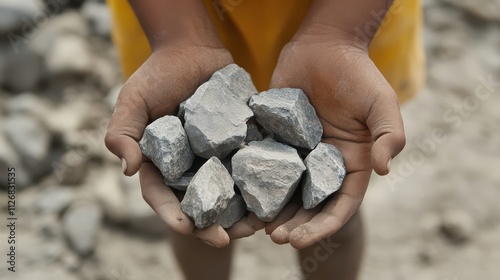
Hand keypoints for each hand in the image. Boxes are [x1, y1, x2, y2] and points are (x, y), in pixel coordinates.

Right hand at [105, 44, 263, 247]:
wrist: (193, 49)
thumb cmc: (158, 74)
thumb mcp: (132, 101)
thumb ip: (122, 133)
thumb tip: (128, 170)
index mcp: (162, 163)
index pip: (163, 196)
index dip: (174, 215)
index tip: (188, 229)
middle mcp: (190, 166)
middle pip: (200, 203)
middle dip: (212, 225)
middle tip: (227, 238)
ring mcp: (217, 157)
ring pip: (229, 193)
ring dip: (241, 214)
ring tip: (256, 227)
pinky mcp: (240, 143)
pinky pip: (251, 168)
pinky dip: (261, 185)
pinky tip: (274, 198)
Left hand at [264, 29, 405, 248]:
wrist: (323, 46)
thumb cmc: (357, 74)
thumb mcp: (381, 103)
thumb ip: (388, 135)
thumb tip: (385, 169)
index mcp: (350, 164)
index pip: (338, 205)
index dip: (322, 226)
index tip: (301, 240)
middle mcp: (322, 165)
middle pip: (308, 205)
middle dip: (293, 224)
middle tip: (275, 237)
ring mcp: (297, 154)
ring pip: (282, 191)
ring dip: (270, 212)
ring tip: (251, 228)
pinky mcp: (274, 139)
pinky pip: (262, 165)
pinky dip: (251, 183)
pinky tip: (237, 196)